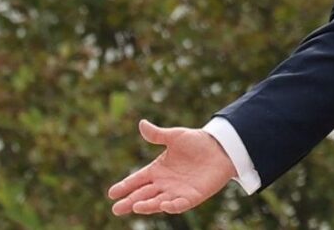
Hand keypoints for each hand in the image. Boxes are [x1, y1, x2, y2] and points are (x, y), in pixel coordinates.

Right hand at [107, 119, 235, 215]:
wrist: (221, 148)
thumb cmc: (197, 142)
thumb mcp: (175, 136)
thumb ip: (157, 134)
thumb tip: (141, 123)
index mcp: (157, 170)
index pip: (137, 180)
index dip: (125, 186)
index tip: (112, 193)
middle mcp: (164, 183)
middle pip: (143, 195)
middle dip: (130, 202)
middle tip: (116, 208)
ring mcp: (177, 191)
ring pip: (158, 202)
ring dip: (148, 205)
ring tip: (136, 207)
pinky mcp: (192, 197)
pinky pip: (180, 204)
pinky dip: (172, 206)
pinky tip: (164, 206)